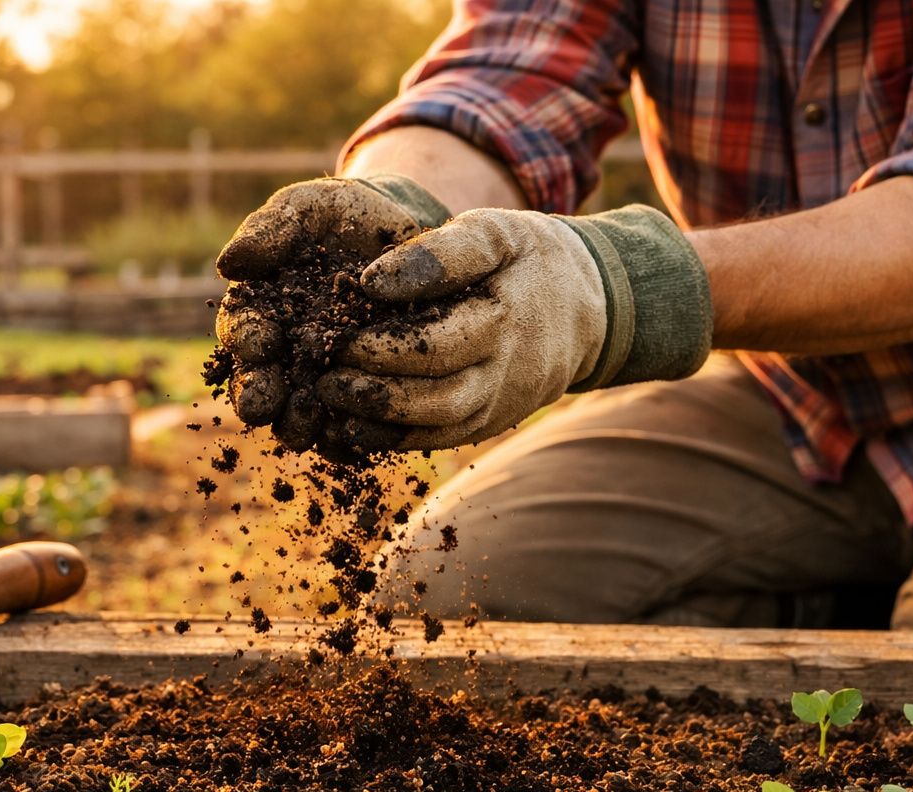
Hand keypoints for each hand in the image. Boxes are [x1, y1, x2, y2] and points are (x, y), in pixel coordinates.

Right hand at [214, 175, 448, 443]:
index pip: (241, 331)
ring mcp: (323, 381)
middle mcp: (284, 355)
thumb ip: (269, 229)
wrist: (410, 237)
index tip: (255, 341)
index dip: (244, 339)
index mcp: (260, 312)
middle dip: (258, 394)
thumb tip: (227, 263)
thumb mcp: (308, 208)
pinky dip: (349, 438)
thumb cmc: (348, 217)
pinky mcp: (363, 398)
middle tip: (261, 404)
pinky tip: (353, 441)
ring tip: (303, 429)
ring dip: (297, 423)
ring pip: (300, 413)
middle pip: (262, 383)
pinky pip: (351, 428)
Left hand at [319, 205, 713, 450]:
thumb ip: (440, 253)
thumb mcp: (496, 231)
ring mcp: (499, 405)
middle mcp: (505, 373)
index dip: (381, 345)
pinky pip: (438, 439)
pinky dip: (392, 438)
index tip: (336, 331)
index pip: (435, 345)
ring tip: (328, 397)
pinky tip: (350, 423)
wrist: (591, 306)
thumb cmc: (531, 258)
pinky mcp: (488, 422)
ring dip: (376, 419)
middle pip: (432, 397)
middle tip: (322, 373)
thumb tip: (371, 283)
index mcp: (504, 320)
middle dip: (371, 390)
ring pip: (434, 427)